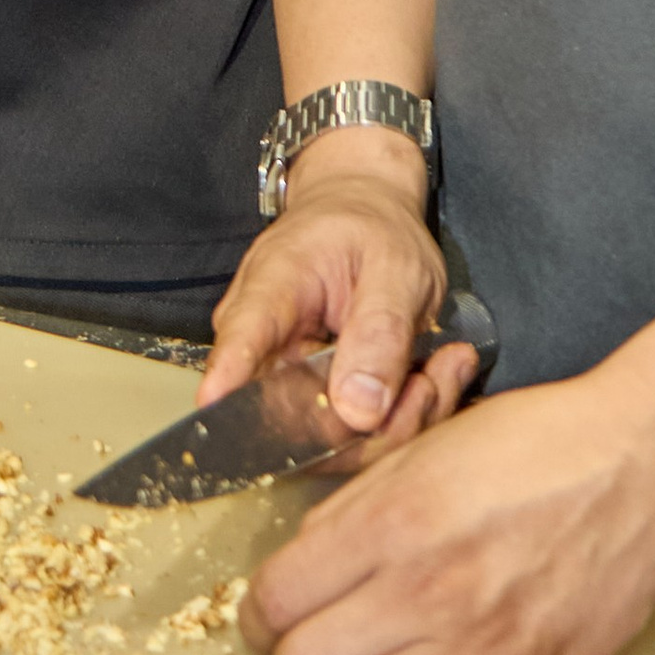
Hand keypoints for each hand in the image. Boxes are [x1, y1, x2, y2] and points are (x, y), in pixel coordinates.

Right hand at [203, 149, 471, 442]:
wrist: (363, 214)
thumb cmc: (372, 230)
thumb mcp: (395, 267)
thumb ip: (380, 334)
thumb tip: (360, 412)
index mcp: (272, 287)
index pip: (241, 339)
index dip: (227, 379)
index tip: (214, 409)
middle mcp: (265, 344)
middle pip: (297, 416)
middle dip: (379, 423)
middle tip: (435, 379)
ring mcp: (287, 379)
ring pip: (333, 439)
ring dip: (402, 420)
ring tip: (440, 368)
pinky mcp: (316, 403)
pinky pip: (356, 437)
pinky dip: (405, 418)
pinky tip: (432, 377)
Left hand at [241, 362, 654, 654]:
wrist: (643, 465)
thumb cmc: (538, 444)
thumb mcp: (421, 450)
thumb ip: (352, 514)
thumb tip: (303, 568)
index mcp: (390, 524)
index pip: (275, 601)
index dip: (260, 612)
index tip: (275, 611)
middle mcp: (427, 594)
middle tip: (319, 641)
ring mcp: (482, 650)